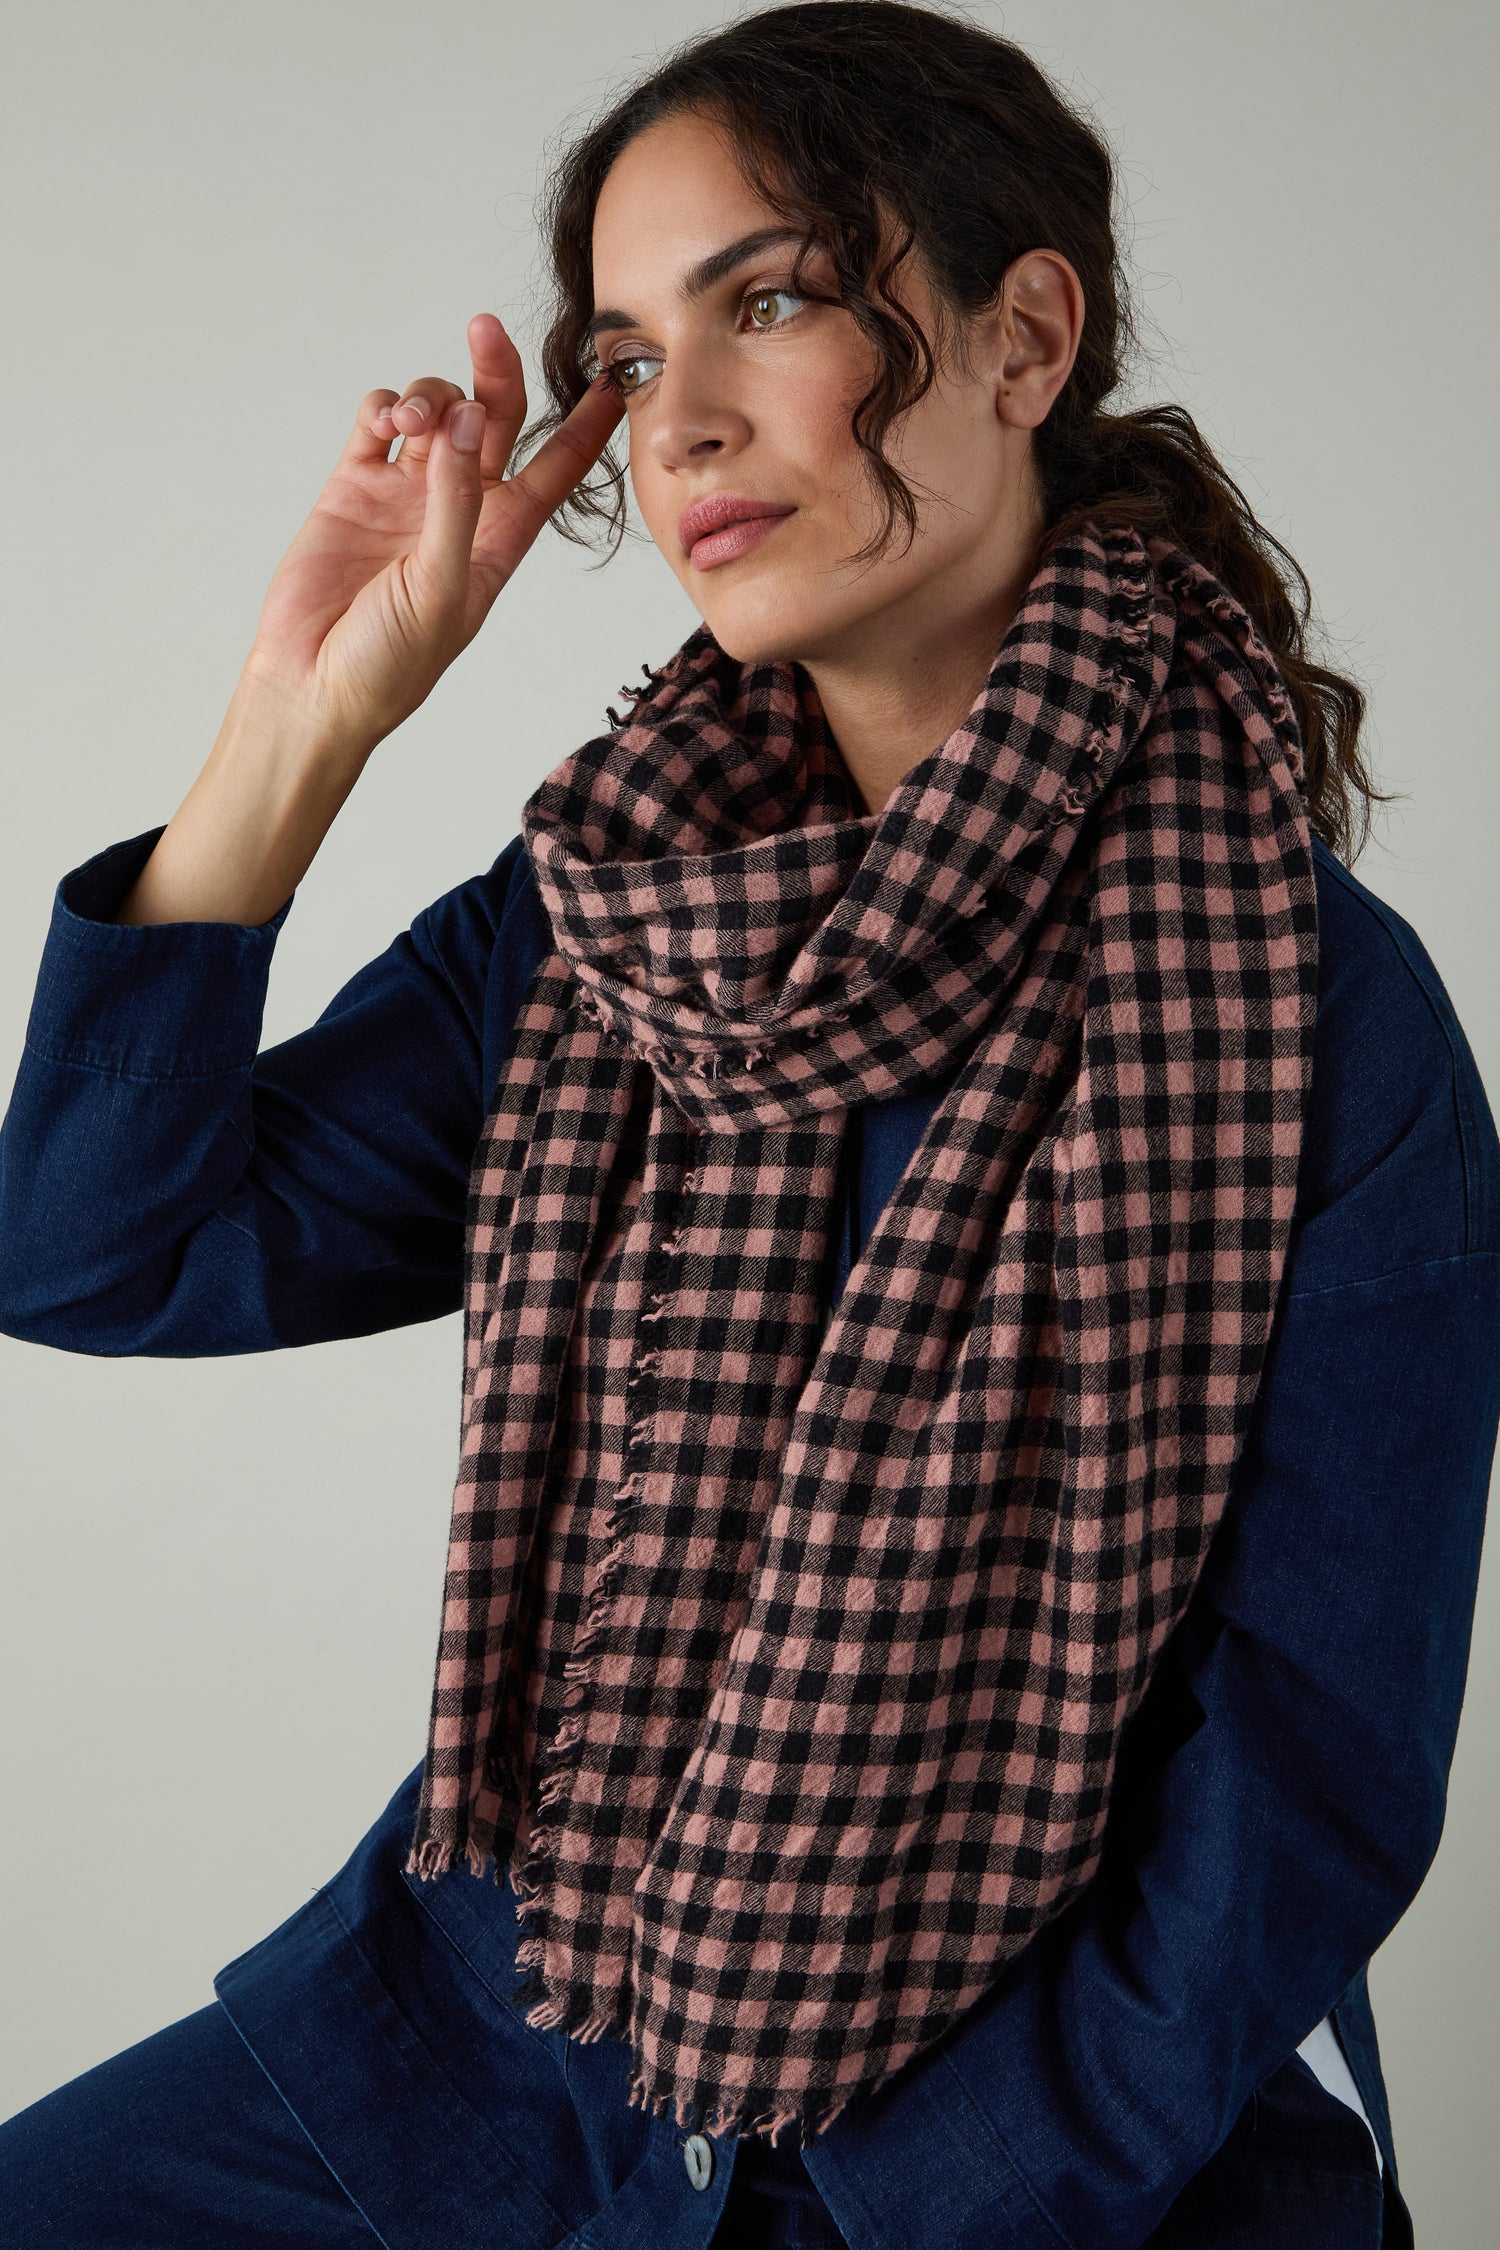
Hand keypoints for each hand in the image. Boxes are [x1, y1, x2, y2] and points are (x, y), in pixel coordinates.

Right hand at [240, 313, 623, 752]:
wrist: (312, 684)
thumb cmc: (389, 661)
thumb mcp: (443, 588)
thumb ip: (457, 503)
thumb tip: (465, 419)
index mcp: (500, 539)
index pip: (555, 470)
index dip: (586, 425)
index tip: (613, 377)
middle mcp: (458, 508)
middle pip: (494, 420)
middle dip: (495, 372)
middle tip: (483, 331)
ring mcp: (405, 494)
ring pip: (435, 411)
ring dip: (428, 397)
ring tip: (409, 425)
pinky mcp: (354, 487)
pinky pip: (377, 423)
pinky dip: (383, 407)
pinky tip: (385, 424)